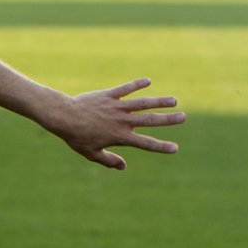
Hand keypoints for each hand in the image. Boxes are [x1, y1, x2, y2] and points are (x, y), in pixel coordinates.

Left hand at [41, 78, 183, 168]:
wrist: (64, 117)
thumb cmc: (76, 137)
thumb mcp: (91, 153)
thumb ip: (108, 160)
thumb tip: (123, 167)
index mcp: (120, 136)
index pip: (145, 143)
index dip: (161, 147)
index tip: (175, 148)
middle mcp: (122, 121)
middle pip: (150, 121)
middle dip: (168, 120)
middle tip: (183, 117)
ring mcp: (117, 107)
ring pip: (143, 103)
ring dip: (159, 101)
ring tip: (174, 100)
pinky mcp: (109, 95)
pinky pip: (126, 89)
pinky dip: (137, 84)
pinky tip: (148, 81)